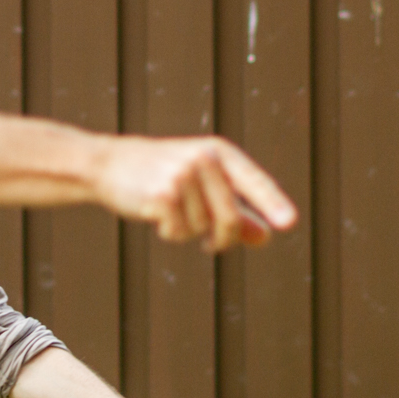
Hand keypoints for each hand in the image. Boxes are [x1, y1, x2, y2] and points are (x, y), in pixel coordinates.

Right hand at [98, 137, 296, 251]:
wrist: (109, 164)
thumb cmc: (161, 175)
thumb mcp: (202, 188)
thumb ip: (236, 210)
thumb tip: (265, 237)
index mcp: (220, 152)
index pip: (254, 180)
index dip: (272, 203)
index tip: (289, 222)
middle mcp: (204, 159)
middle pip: (230, 218)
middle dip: (223, 238)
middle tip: (212, 244)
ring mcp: (182, 174)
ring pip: (203, 229)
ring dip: (188, 231)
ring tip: (170, 209)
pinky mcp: (162, 194)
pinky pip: (179, 233)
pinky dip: (169, 232)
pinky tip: (155, 213)